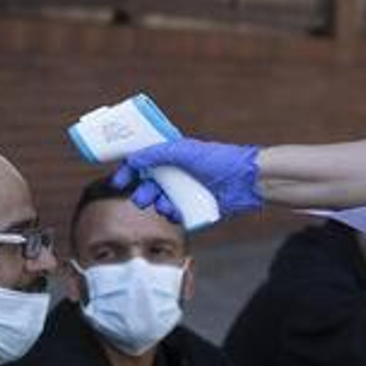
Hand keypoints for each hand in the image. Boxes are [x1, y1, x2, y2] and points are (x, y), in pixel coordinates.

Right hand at [111, 138, 262, 221]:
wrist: (246, 182)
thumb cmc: (218, 160)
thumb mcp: (183, 151)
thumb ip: (155, 154)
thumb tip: (132, 160)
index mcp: (173, 157)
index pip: (144, 163)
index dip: (130, 171)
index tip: (120, 181)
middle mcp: (177, 174)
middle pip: (149, 184)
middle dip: (142, 192)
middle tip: (140, 198)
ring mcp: (186, 191)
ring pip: (160, 201)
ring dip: (157, 203)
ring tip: (161, 204)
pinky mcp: (194, 208)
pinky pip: (176, 214)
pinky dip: (171, 214)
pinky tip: (174, 212)